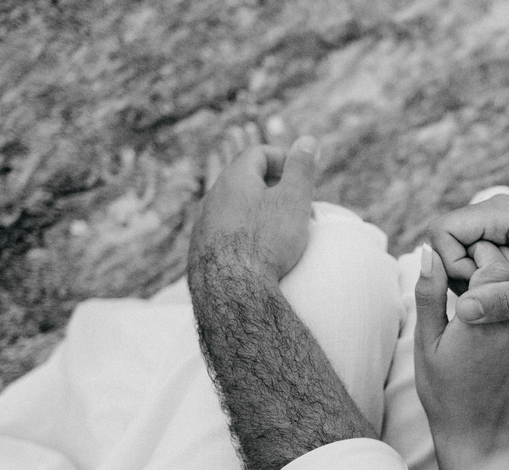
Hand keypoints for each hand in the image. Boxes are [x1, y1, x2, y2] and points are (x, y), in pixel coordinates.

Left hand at [189, 136, 319, 282]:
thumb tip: (308, 141)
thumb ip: (302, 168)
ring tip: (280, 233)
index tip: (301, 176)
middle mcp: (212, 197)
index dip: (283, 159)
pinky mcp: (200, 251)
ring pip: (233, 209)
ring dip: (257, 213)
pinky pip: (224, 234)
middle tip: (297, 206)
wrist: (232, 288)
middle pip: (245, 181)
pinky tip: (258, 254)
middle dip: (273, 188)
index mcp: (234, 179)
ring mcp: (203, 225)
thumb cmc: (266, 241)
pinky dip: (243, 235)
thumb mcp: (294, 200)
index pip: (257, 154)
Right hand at [414, 241, 508, 469]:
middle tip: (471, 261)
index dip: (477, 251)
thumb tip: (427, 254)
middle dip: (495, 255)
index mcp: (483, 321)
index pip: (495, 262)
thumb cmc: (443, 388)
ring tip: (482, 278)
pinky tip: (497, 297)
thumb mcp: (427, 341)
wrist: (476, 428)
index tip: (460, 259)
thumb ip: (430, 294)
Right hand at [426, 195, 508, 323]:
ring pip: (460, 252)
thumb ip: (507, 301)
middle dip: (461, 275)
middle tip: (495, 297)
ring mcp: (500, 225)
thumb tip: (463, 310)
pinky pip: (476, 257)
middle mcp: (496, 213)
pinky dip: (484, 279)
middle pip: (447, 242)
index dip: (450, 265)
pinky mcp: (505, 239)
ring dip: (473, 280)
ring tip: (507, 295)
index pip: (442, 230)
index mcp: (502, 214)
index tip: (477, 288)